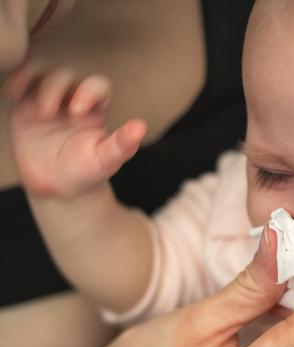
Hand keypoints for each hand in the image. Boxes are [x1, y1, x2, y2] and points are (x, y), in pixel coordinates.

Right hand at [6, 61, 146, 197]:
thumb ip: (122, 145)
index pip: (97, 86)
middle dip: (56, 87)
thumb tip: (141, 127)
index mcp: (96, 108)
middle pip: (65, 76)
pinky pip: (20, 84)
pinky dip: (16, 80)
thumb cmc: (87, 172)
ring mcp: (48, 100)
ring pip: (41, 74)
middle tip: (48, 112)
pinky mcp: (25, 106)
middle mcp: (72, 98)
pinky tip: (14, 93)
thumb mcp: (106, 161)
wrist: (59, 187)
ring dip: (33, 80)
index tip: (77, 110)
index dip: (89, 91)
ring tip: (30, 106)